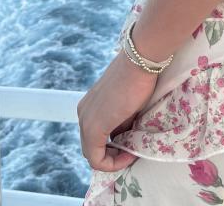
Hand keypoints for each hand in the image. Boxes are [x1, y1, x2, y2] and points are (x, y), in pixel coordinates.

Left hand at [78, 52, 159, 172]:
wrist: (140, 60)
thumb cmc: (138, 77)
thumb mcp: (128, 106)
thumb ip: (122, 123)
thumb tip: (125, 139)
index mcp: (89, 107)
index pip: (95, 138)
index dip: (114, 148)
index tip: (133, 144)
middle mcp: (83, 114)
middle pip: (92, 147)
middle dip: (113, 154)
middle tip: (133, 151)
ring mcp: (85, 121)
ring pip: (93, 154)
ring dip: (113, 158)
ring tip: (133, 151)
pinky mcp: (93, 128)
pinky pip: (96, 158)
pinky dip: (112, 162)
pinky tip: (130, 154)